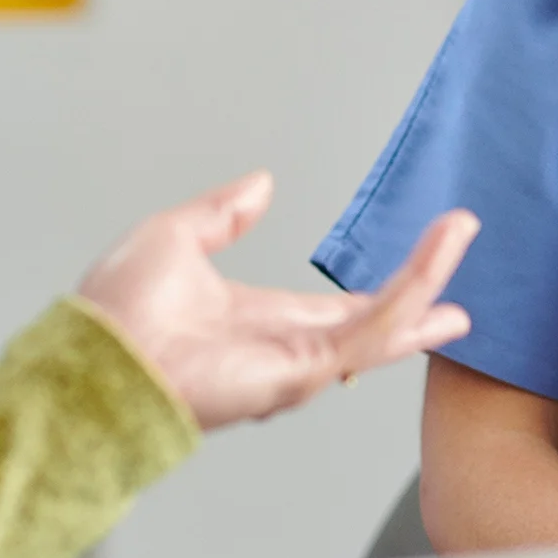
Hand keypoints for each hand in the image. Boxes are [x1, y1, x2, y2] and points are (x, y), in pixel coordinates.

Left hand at [76, 171, 477, 430]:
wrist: (96, 355)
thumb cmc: (115, 314)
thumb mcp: (177, 236)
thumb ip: (224, 213)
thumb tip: (259, 185)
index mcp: (257, 319)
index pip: (340, 308)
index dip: (386, 288)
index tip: (424, 260)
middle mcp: (283, 347)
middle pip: (375, 323)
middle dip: (425, 292)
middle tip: (461, 248)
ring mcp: (295, 364)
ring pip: (382, 326)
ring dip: (426, 279)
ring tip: (458, 235)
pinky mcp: (298, 372)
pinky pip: (364, 336)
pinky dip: (403, 300)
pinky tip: (428, 269)